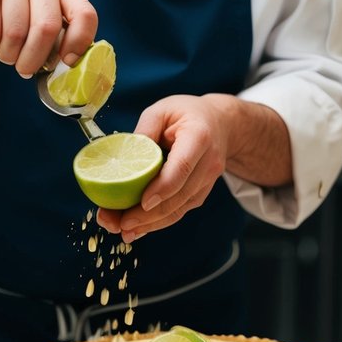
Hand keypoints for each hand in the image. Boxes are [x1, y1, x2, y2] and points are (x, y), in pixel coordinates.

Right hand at [0, 0, 97, 76]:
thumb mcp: (37, 3)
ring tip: (2, 50)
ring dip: (7, 54)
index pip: (84, 15)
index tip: (65, 61)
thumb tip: (63, 64)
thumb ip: (54, 28)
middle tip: (24, 69)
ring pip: (16, 34)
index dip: (78, 44)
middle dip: (34, 59)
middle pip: (47, 29)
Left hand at [96, 94, 232, 242]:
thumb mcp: (162, 110)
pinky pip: (181, 209)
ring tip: (125, 231)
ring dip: (152, 223)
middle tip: (122, 224)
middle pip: (180, 194)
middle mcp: (208, 162)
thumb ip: (145, 129)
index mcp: (198, 136)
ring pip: (180, 207)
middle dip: (150, 214)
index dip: (163, 187)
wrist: (219, 123)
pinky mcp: (202, 191)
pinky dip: (160, 221)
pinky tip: (140, 228)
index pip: (182, 166)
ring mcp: (208, 180)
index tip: (143, 203)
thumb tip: (124, 157)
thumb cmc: (186, 113)